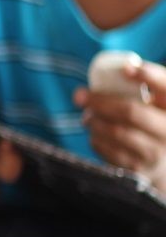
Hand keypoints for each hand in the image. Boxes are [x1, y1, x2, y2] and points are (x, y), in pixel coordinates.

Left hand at [76, 59, 165, 190]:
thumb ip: (144, 90)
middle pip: (130, 112)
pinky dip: (96, 138)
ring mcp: (155, 153)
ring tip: (88, 115)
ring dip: (94, 120)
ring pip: (115, 131)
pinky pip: (108, 149)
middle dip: (100, 101)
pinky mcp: (137, 169)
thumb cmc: (154, 123)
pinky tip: (95, 132)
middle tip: (79, 95)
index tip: (127, 69)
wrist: (163, 164)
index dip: (149, 76)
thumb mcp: (157, 105)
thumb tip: (122, 68)